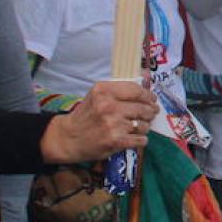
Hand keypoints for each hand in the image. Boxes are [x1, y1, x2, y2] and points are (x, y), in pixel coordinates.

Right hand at [42, 79, 157, 163]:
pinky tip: (136, 138)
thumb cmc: (85, 115)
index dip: (148, 95)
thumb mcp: (97, 95)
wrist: (68, 138)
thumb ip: (119, 89)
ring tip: (139, 126)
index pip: (136, 90)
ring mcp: (113, 124)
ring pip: (144, 124)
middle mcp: (109, 106)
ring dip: (145, 126)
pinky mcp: (116, 141)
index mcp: (104, 91)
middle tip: (152, 113)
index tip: (152, 99)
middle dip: (151, 111)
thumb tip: (147, 81)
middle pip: (143, 107)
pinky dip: (141, 139)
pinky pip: (141, 139)